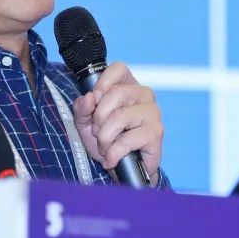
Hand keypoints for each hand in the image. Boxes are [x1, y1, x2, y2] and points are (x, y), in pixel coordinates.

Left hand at [71, 62, 162, 184]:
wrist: (121, 169)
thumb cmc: (107, 141)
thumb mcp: (86, 123)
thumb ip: (82, 109)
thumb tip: (88, 98)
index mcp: (128, 86)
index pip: (119, 68)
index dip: (102, 83)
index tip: (94, 100)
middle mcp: (144, 95)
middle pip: (116, 93)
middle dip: (99, 117)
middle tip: (98, 132)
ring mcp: (152, 113)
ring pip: (120, 117)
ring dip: (105, 138)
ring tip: (105, 147)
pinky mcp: (156, 133)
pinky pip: (127, 139)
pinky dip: (113, 153)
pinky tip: (112, 158)